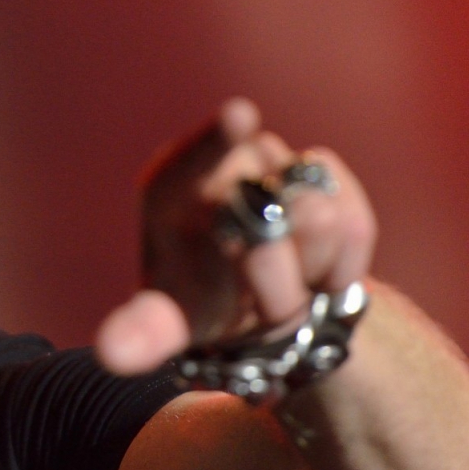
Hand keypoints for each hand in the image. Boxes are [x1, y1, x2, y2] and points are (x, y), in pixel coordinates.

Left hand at [96, 98, 376, 374]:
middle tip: (261, 311)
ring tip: (280, 294)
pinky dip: (342, 268)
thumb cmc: (197, 305)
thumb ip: (143, 331)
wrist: (258, 307)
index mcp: (169, 189)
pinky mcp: (326, 176)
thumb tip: (113, 353)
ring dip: (306, 278)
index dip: (220, 139)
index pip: (195, 158)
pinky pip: (355, 223)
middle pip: (270, 209)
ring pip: (321, 220)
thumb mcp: (164, 322)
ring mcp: (276, 166)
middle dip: (271, 278)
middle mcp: (223, 165)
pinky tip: (317, 279)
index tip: (239, 116)